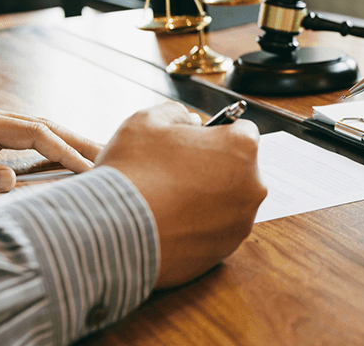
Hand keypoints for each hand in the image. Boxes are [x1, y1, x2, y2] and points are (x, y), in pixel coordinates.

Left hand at [0, 105, 100, 192]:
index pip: (35, 133)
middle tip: (112, 155)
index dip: (65, 150)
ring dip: (68, 140)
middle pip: (45, 124)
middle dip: (80, 140)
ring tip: (97, 155)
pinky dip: (49, 143)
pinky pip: (25, 135)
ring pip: (38, 127)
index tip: (89, 169)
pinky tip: (60, 155)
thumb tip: (12, 181)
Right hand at [95, 101, 266, 288]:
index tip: (195, 141)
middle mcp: (252, 187)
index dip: (216, 133)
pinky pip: (214, 231)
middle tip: (177, 170)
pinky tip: (168, 221)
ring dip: (206, 197)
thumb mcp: (147, 121)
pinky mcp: (224, 251)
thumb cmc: (132, 171)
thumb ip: (176, 113)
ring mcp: (240, 223)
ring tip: (168, 198)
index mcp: (242, 148)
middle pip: (237, 168)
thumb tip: (189, 121)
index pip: (241, 131)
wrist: (111, 232)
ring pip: (227, 202)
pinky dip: (197, 226)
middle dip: (213, 166)